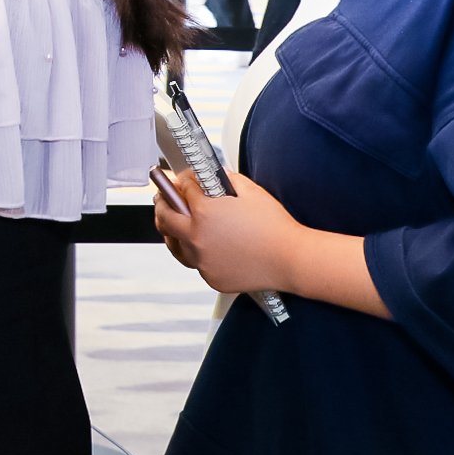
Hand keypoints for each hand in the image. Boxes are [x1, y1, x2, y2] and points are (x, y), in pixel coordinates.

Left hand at [153, 166, 305, 294]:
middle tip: (162, 198)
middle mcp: (197, 238)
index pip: (181, 190)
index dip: (181, 181)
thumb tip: (210, 176)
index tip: (181, 180)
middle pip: (164, 218)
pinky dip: (195, 253)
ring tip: (171, 223)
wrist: (292, 259)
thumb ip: (224, 179)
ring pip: (175, 245)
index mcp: (203, 213)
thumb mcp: (249, 190)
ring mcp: (202, 261)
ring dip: (171, 231)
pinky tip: (200, 246)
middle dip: (161, 203)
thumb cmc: (275, 227)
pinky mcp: (212, 278)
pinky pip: (195, 263)